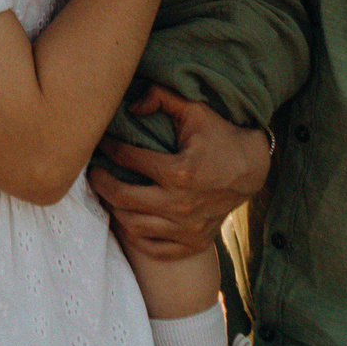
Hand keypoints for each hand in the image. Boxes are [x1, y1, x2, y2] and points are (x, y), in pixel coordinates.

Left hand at [86, 87, 269, 262]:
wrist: (253, 169)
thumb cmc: (220, 136)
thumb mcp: (196, 109)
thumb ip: (161, 96)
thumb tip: (129, 107)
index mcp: (180, 171)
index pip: (128, 159)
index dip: (110, 148)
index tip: (103, 143)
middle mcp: (182, 204)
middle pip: (122, 198)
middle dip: (101, 183)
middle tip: (93, 173)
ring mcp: (188, 228)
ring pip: (133, 225)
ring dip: (114, 209)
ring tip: (108, 194)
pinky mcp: (194, 242)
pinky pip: (154, 249)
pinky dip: (136, 236)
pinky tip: (129, 218)